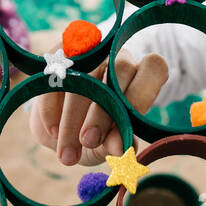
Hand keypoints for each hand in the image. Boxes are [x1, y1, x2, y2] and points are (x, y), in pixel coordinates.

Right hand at [28, 50, 168, 166]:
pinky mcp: (58, 53)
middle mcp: (118, 55)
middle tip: (89, 142)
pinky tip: (53, 132)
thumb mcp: (110, 140)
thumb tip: (121, 150)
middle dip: (102, 112)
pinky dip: (52, 108)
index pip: (153, 68)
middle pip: (118, 70)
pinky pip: (55, 77)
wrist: (61, 125)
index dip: (141, 96)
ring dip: (73, 118)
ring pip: (84, 77)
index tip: (125, 132)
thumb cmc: (98, 132)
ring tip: (68, 154)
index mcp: (142, 72)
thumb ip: (117, 141)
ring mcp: (88, 52)